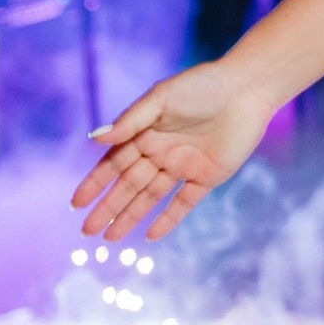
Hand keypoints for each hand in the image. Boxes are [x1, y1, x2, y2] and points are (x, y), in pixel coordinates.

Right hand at [71, 60, 275, 243]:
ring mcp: (183, 165)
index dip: (95, 183)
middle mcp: (161, 152)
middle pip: (129, 185)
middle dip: (108, 208)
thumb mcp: (161, 98)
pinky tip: (150, 236)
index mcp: (145, 133)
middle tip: (87, 231)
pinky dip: (168, 219)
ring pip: (151, 197)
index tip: (76, 203)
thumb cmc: (202, 86)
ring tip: (110, 238)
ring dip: (130, 217)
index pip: (114, 163)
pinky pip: (184, 202)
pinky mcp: (207, 176)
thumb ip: (130, 121)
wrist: (247, 89)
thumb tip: (94, 139)